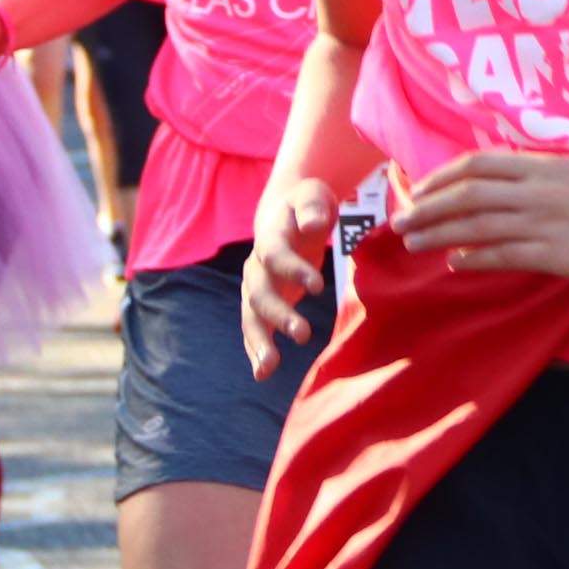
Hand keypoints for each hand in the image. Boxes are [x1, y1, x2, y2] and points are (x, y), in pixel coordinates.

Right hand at [240, 177, 338, 378]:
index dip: (294, 269)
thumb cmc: (306, 204)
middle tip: (303, 334)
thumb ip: (312, 208)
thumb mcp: (312, 195)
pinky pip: (254, 327)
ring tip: (269, 367)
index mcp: (270, 237)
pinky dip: (256, 350)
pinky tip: (262, 374)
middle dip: (279, 314)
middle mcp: (256, 265)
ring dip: (260, 341)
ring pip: (251, 316)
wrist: (286, 213)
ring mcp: (255, 286)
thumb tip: (314, 224)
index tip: (318, 286)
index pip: (276, 254)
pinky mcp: (261, 303)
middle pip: (260, 292)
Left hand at [395, 150, 568, 287]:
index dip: (441, 178)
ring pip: (476, 223)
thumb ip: (540, 183)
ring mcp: (544, 220)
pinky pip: (502, 254)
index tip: (419, 192)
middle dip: (426, 207)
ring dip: (438, 232)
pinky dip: (473, 257)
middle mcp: (538, 188)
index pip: (478, 164)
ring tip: (412, 243)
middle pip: (466, 193)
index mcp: (544, 166)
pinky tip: (455, 262)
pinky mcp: (554, 253)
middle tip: (399, 222)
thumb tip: (502, 195)